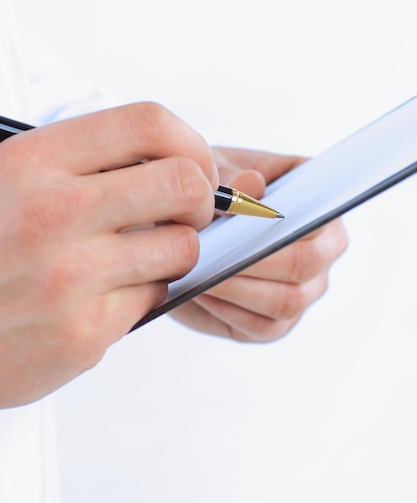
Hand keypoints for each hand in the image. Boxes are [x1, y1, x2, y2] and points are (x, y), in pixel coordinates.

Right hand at [0, 103, 217, 413]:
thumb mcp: (14, 175)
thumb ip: (90, 159)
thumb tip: (177, 159)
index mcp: (36, 159)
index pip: (148, 123)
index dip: (189, 142)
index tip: (193, 164)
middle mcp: (55, 211)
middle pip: (183, 183)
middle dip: (201, 198)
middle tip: (186, 213)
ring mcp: (72, 275)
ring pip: (182, 248)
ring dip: (173, 251)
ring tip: (135, 257)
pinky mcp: (85, 330)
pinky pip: (156, 297)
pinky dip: (144, 292)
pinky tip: (105, 294)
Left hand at [169, 147, 348, 342]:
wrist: (180, 229)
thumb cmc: (208, 194)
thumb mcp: (213, 176)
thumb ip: (233, 181)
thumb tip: (252, 185)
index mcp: (318, 203)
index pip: (319, 213)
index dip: (286, 217)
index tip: (250, 214)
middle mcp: (322, 250)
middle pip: (304, 262)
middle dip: (253, 257)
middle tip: (211, 249)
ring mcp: (304, 290)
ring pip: (285, 300)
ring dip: (237, 286)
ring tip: (198, 269)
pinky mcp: (275, 323)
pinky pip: (260, 325)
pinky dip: (226, 308)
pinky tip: (199, 290)